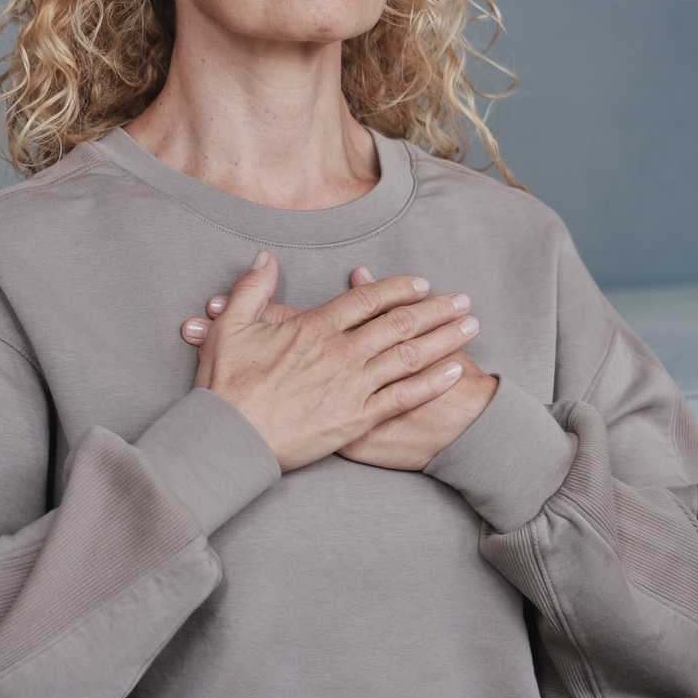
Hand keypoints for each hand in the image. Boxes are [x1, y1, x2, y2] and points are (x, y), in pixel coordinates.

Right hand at [182, 252, 479, 472]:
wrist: (231, 439)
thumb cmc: (226, 386)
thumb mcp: (230, 326)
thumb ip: (253, 288)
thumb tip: (267, 258)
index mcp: (314, 328)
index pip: (366, 300)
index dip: (397, 288)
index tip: (421, 283)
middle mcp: (341, 353)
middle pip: (399, 323)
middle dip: (436, 309)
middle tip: (463, 300)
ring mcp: (352, 386)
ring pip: (409, 356)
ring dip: (444, 338)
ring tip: (471, 326)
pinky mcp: (357, 419)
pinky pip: (404, 396)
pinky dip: (432, 381)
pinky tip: (455, 369)